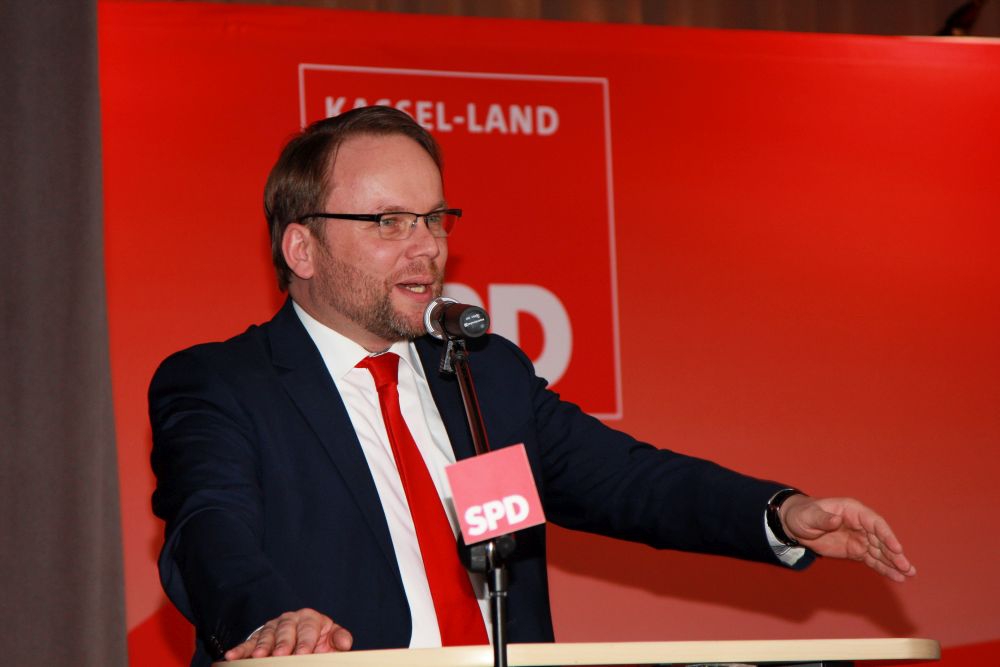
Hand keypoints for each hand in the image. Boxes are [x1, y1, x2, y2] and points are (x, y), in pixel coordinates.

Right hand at [224, 608, 352, 660]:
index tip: (304, 653)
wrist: (301, 636)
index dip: (306, 642)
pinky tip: (232, 657)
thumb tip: (346, 642)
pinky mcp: (257, 637)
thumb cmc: (318, 639)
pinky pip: (248, 643)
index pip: (308, 628)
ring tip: (259, 657)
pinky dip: (240, 650)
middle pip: (285, 630)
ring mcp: (272, 628)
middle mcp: (290, 620)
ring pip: (266, 635)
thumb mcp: (331, 637)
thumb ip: (339, 639)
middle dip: (283, 643)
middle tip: (281, 655)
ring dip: (262, 647)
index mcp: (310, 618)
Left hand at [780, 495, 916, 581]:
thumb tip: (836, 519)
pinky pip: (873, 559)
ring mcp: (860, 538)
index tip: (896, 548)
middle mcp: (861, 524)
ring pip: (881, 551)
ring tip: (909, 574)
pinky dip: (883, 568)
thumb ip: (823, 518)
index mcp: (853, 510)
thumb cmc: (802, 515)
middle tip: (906, 567)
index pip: (875, 523)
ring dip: (894, 562)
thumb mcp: (809, 516)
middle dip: (894, 553)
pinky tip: (896, 577)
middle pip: (882, 539)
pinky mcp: (857, 550)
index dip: (887, 535)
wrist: (795, 525)